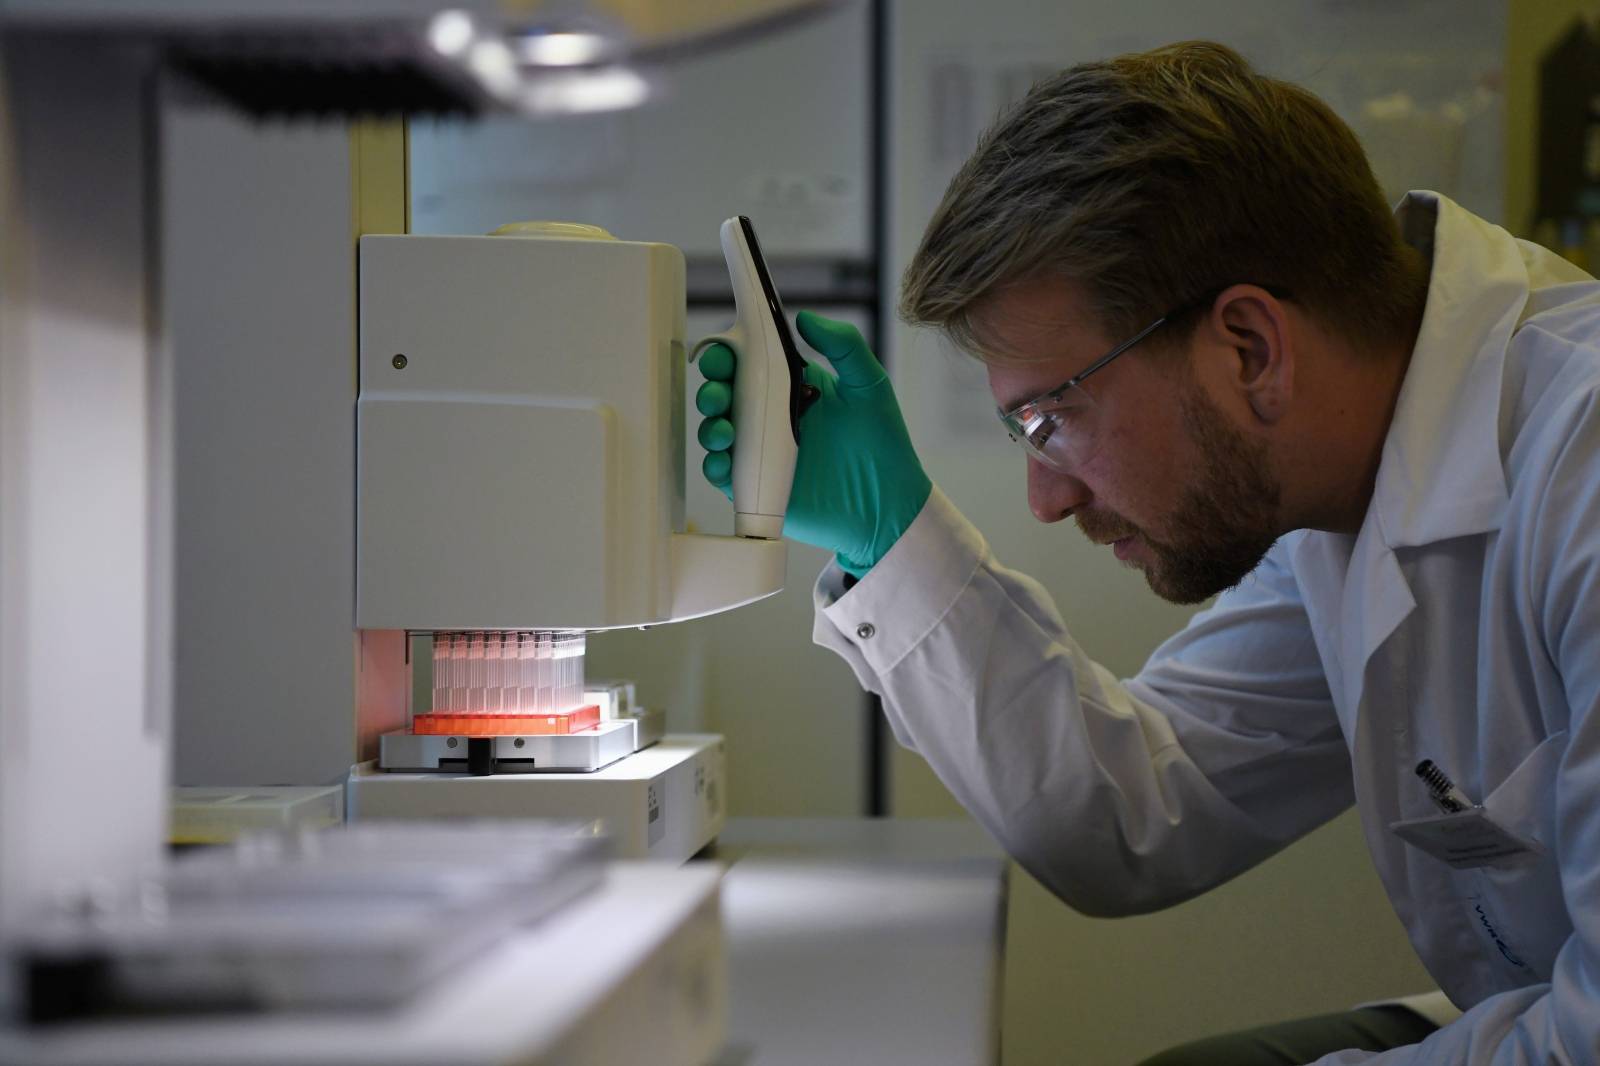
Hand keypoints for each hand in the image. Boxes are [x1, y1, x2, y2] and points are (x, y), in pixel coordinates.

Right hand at [696, 310, 930, 577]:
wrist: (888, 506)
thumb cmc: (883, 444)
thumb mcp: (868, 384)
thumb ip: (843, 345)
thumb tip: (804, 318)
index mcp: (791, 386)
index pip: (748, 362)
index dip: (727, 354)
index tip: (723, 353)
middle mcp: (770, 417)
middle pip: (723, 394)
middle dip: (711, 390)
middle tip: (718, 395)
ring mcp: (761, 452)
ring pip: (716, 432)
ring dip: (709, 427)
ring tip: (723, 431)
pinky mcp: (757, 487)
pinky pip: (723, 474)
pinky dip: (715, 467)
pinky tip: (724, 463)